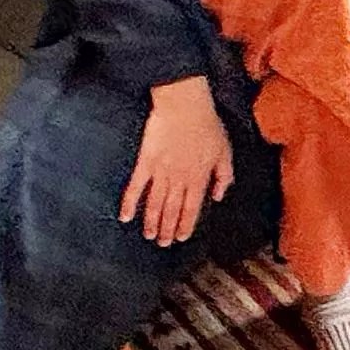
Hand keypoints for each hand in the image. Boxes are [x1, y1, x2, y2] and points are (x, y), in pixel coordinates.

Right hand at [120, 76, 233, 245]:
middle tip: (163, 244)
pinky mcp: (145, 162)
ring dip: (152, 222)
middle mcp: (179, 180)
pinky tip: (124, 217)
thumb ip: (224, 176)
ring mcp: (160, 172)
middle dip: (167, 228)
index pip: (192, 208)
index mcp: (199, 178)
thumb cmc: (207, 125)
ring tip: (149, 236)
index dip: (186, 223)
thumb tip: (219, 196)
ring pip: (155, 203)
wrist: (184, 105)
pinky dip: (129, 203)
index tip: (181, 237)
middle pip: (172, 210)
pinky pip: (135, 187)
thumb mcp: (225, 151)